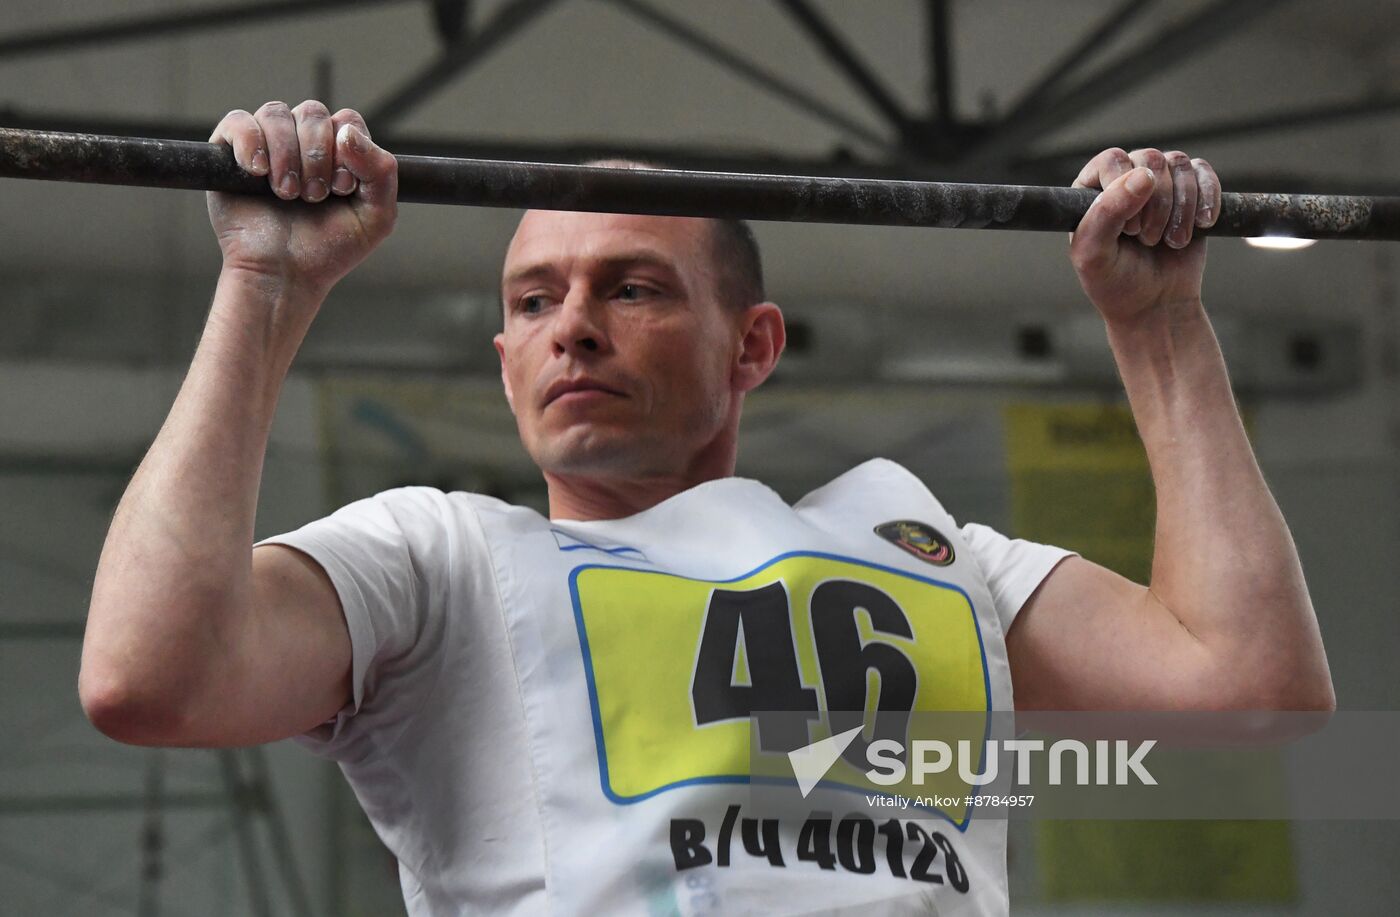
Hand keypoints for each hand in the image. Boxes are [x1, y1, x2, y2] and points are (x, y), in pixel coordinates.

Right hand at [207, 100, 397, 299]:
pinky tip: (258, 172)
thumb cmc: (330, 248)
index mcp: (338, 152)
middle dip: (316, 156)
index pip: (347, 120)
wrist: (285, 275)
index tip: (342, 188)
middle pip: (312, 112)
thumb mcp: (377, 215)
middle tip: (313, 196)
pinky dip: (250, 142)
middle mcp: (302, 142)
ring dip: (286, 154)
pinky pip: (238, 121)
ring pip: (276, 113)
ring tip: (288, 194)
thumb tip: (347, 132)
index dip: (347, 149)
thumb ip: (381, 171)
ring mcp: (267, 145)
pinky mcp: (230, 153)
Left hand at [1069, 147, 1220, 324]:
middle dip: (1156, 204)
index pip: (1112, 160)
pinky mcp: (1190, 191)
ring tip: (1172, 242)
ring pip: (1178, 163)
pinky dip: (1207, 198)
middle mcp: (1124, 179)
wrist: (1155, 305)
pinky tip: (1202, 225)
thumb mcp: (1095, 256)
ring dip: (1181, 207)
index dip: (1124, 189)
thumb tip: (1143, 175)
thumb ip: (1106, 214)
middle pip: (1150, 159)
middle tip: (1148, 240)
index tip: (1128, 229)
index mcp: (1091, 190)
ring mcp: (1159, 182)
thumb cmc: (1116, 283)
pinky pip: (1204, 172)